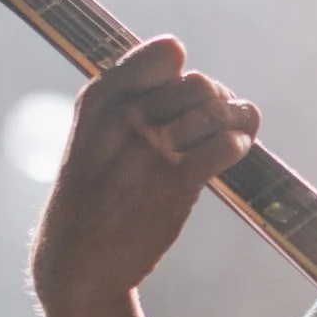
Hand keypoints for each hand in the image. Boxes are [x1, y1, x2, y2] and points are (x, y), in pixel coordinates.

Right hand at [29, 37, 259, 316]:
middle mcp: (125, 118)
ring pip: (219, 112)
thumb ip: (129, 97)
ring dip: (238, 121)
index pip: (165, 55)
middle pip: (200, 84)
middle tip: (218, 120)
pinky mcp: (175, 185)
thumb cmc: (93, 194)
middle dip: (218, 99)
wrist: (76, 261)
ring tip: (238, 132)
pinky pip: (226, 146)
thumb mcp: (93, 134)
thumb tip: (181, 59)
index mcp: (101, 100)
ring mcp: (151, 150)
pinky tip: (235, 153)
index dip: (183, 72)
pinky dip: (239, 145)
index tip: (183, 94)